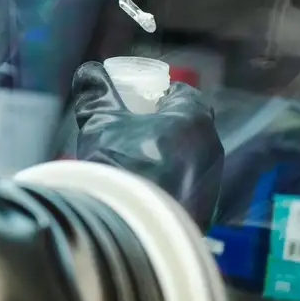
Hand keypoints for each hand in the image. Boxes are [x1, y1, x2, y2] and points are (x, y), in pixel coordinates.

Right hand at [73, 61, 223, 231]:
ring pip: (188, 157)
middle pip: (186, 125)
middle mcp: (211, 147)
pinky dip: (170, 182)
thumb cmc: (121, 164)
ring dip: (167, 155)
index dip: (157, 94)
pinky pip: (187, 186)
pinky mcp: (205, 211)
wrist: (132, 230)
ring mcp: (211, 182)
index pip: (181, 93)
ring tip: (135, 161)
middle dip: (163, 124)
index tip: (136, 100)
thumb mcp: (100, 121)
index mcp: (193, 118)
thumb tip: (88, 71)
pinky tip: (145, 187)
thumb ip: (96, 93)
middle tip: (131, 129)